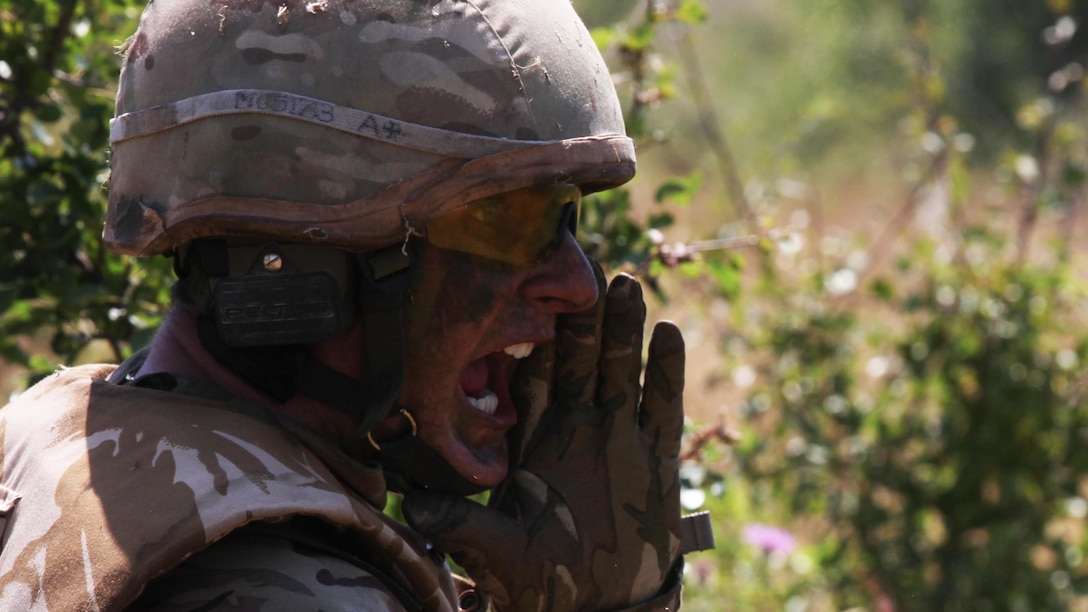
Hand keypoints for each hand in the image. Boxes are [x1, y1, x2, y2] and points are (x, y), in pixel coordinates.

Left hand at [403, 266, 684, 610]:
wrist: (598, 606)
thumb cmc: (541, 580)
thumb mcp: (497, 550)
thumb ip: (463, 523)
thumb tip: (411, 507)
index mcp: (534, 439)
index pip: (532, 378)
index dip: (532, 340)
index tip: (525, 297)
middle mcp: (576, 427)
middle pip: (579, 361)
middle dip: (583, 321)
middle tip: (584, 274)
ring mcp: (619, 436)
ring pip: (621, 370)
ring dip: (624, 331)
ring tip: (627, 287)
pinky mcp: (657, 455)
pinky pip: (663, 405)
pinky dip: (666, 370)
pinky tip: (669, 333)